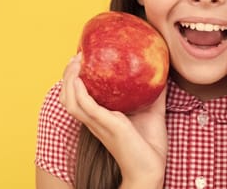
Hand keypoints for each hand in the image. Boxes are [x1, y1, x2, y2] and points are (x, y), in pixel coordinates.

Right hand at [60, 52, 166, 187]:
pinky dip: (80, 92)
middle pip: (68, 97)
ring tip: (75, 63)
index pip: (76, 97)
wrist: (151, 169)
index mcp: (100, 117)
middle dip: (66, 75)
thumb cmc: (149, 145)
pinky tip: (79, 79)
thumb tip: (161, 71)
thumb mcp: (151, 111)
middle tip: (75, 56)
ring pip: (71, 101)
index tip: (80, 60)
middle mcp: (94, 120)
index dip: (72, 79)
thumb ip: (154, 92)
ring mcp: (99, 123)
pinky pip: (87, 107)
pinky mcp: (109, 125)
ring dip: (68, 80)